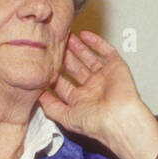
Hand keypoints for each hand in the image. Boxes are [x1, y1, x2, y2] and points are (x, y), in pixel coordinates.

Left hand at [38, 31, 157, 158]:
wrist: (119, 118)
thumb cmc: (97, 123)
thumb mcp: (66, 117)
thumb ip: (51, 107)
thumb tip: (38, 96)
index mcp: (81, 101)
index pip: (63, 84)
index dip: (53, 74)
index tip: (43, 64)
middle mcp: (92, 89)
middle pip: (75, 68)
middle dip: (64, 57)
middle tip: (53, 45)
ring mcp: (104, 77)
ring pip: (88, 58)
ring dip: (77, 47)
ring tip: (66, 36)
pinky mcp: (116, 67)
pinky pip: (106, 51)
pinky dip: (96, 42)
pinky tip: (85, 35)